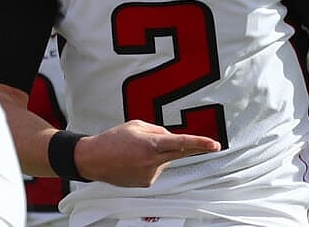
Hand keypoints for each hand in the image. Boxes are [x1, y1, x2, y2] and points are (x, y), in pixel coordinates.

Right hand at [74, 120, 220, 186]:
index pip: (181, 143)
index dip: (199, 143)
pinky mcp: (146, 183)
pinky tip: (134, 161)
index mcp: (151, 144)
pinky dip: (150, 163)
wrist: (94, 160)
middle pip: (181, 153)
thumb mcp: (136, 125)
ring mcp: (150, 174)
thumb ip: (158, 130)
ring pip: (165, 160)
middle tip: (214, 146)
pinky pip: (156, 169)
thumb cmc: (113, 139)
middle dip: (197, 148)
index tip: (214, 144)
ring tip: (136, 151)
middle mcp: (152, 161)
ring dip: (158, 154)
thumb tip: (172, 137)